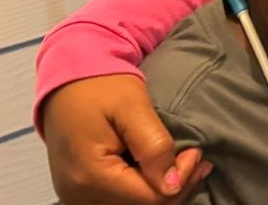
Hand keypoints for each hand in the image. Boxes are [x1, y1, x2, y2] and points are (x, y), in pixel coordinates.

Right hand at [43, 74, 208, 203]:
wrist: (69, 76)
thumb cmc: (102, 85)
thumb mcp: (133, 107)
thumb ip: (153, 146)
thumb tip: (172, 185)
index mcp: (90, 176)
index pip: (149, 198)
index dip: (181, 179)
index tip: (197, 152)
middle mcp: (78, 194)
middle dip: (175, 187)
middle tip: (198, 160)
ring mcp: (75, 194)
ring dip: (160, 190)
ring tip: (186, 166)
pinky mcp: (79, 189)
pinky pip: (117, 199)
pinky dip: (142, 188)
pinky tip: (160, 170)